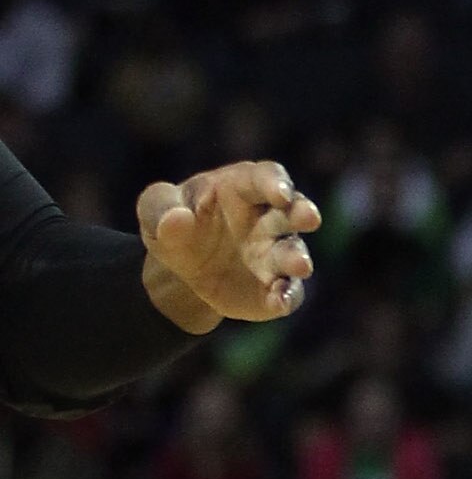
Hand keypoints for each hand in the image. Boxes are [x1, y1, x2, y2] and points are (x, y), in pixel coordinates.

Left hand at [137, 159, 319, 334]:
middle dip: (304, 212)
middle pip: (294, 210)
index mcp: (242, 187)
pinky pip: (288, 292)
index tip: (279, 193)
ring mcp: (275, 254)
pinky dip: (286, 296)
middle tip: (309, 217)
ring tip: (298, 266)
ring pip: (294, 252)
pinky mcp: (275, 287)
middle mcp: (268, 218)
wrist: (180, 271)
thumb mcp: (155, 209)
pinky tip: (278, 301)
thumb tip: (176, 219)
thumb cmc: (173, 225)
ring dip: (298, 258)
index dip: (276, 182)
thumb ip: (161, 207)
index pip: (266, 177)